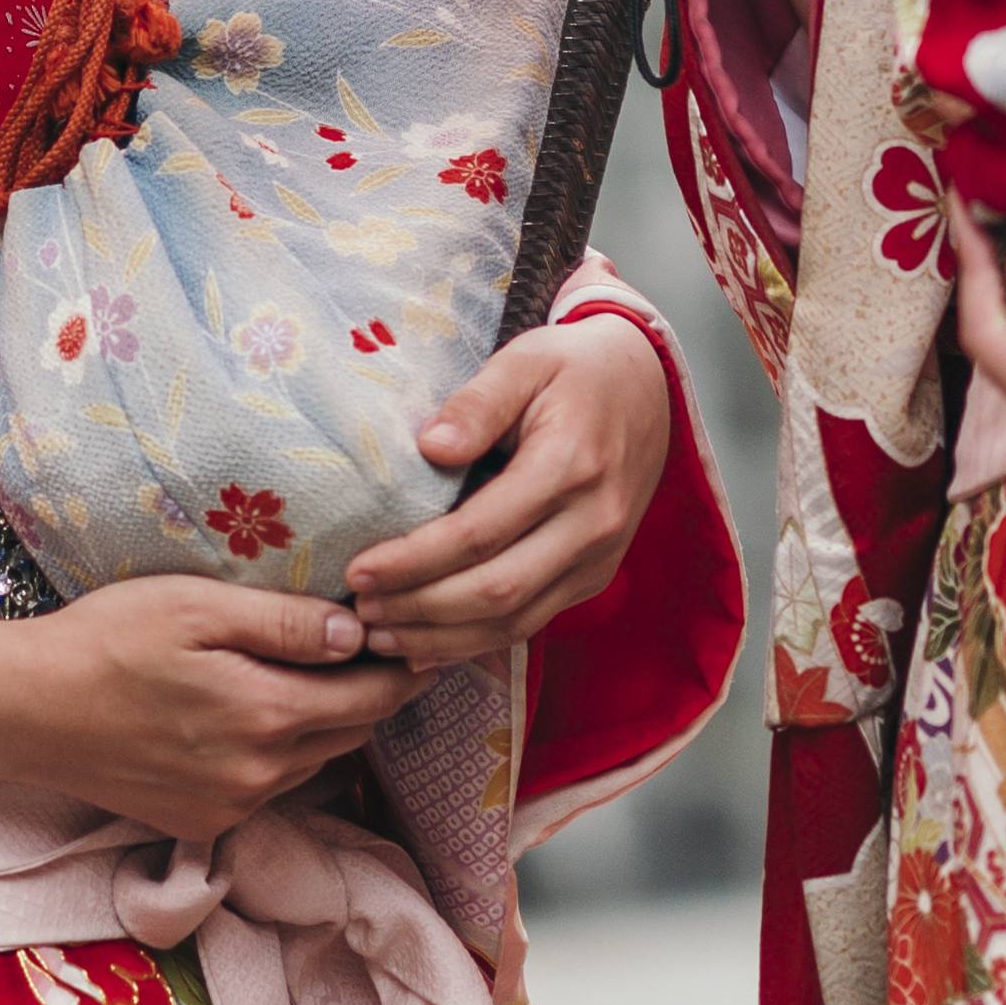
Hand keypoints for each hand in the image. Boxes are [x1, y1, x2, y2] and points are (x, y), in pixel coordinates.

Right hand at [25, 578, 421, 843]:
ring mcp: (234, 805)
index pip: (375, 696)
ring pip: (315, 761)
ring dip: (327, 723)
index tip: (428, 636)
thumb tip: (360, 633)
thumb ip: (285, 624)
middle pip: (352, 732)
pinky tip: (255, 717)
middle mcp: (263, 773)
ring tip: (320, 677)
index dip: (409, 666)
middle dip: (374, 692)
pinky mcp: (205, 821)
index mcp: (270, 714)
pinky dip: (281, 754)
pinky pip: (270, 786)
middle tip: (384, 648)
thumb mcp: (197, 606)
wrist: (27, 711)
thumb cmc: (108, 639)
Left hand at [344, 319, 677, 667]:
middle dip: (419, 609)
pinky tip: (425, 644)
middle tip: (360, 610)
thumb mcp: (525, 360)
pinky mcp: (594, 576)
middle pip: (496, 590)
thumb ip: (478, 402)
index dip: (415, 560)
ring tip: (380, 637)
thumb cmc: (574, 369)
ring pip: (515, 622)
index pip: (480, 532)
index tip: (359, 569)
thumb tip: (430, 447)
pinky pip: (532, 624)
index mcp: (571, 466)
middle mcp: (593, 524)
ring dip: (442, 638)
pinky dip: (475, 642)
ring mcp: (598, 558)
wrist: (646, 387)